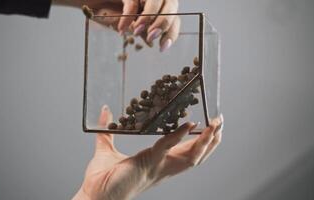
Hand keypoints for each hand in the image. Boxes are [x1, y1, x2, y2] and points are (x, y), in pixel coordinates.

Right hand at [53, 0, 179, 51]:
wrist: (89, 2)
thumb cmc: (108, 12)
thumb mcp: (128, 25)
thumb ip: (141, 31)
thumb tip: (152, 42)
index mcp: (157, 7)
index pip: (174, 18)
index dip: (171, 33)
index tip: (162, 47)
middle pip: (171, 5)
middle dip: (163, 24)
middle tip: (151, 38)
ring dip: (149, 17)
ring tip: (137, 32)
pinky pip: (133, 2)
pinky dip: (128, 16)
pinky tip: (121, 29)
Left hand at [72, 105, 222, 199]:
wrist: (93, 197)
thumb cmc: (101, 179)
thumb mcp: (107, 148)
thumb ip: (108, 129)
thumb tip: (105, 110)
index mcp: (158, 164)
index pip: (186, 153)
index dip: (200, 141)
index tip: (209, 126)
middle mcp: (163, 167)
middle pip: (196, 155)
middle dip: (211, 140)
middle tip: (220, 122)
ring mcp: (158, 167)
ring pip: (192, 156)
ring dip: (205, 141)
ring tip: (215, 124)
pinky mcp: (148, 163)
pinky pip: (168, 147)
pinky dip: (179, 136)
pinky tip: (188, 125)